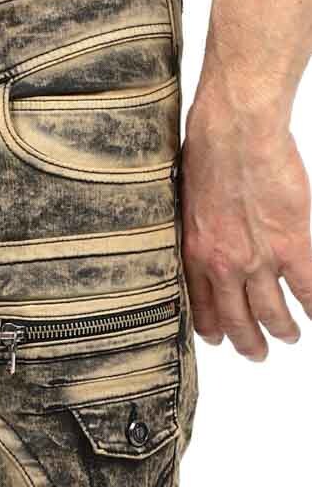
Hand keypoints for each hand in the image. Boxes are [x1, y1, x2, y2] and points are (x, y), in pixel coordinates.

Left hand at [181, 94, 311, 360]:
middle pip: (237, 320)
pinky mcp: (293, 243)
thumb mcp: (186, 208)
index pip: (202, 308)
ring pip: (272, 312)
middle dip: (248, 342)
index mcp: (196, 257)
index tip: (219, 339)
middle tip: (256, 353)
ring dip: (282, 329)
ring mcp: (259, 259)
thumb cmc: (208, 157)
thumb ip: (197, 237)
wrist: (235, 133)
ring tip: (289, 336)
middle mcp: (224, 267)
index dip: (213, 329)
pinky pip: (308, 288)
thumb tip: (203, 248)